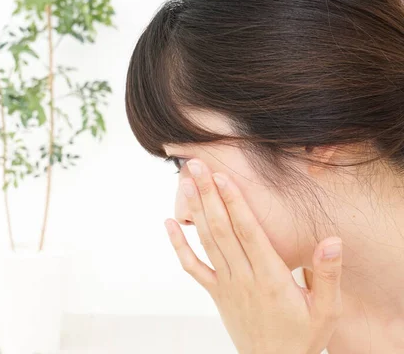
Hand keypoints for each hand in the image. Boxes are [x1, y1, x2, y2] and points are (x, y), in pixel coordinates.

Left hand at [164, 159, 342, 353]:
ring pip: (207, 242)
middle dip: (208, 194)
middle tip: (196, 165)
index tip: (222, 176)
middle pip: (222, 229)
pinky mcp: (215, 292)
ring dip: (195, 211)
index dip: (235, 202)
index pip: (248, 232)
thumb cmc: (303, 336)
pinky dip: (178, 246)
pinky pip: (192, 267)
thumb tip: (332, 240)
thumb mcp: (327, 309)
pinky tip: (169, 223)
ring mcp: (225, 284)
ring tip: (184, 183)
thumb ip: (328, 274)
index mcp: (271, 277)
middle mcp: (243, 277)